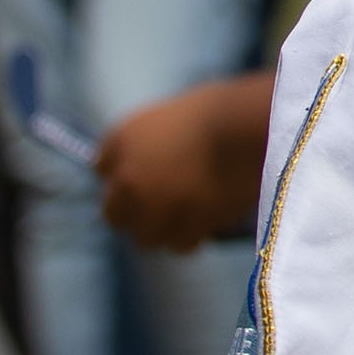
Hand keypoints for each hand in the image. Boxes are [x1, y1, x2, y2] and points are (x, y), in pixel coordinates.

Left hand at [94, 74, 272, 250]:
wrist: (251, 127)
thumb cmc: (218, 110)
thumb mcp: (169, 116)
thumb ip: (145, 144)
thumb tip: (136, 168)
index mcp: (122, 141)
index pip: (102, 170)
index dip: (123, 181)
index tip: (143, 181)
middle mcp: (128, 180)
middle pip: (114, 215)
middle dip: (134, 211)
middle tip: (162, 203)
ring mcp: (155, 208)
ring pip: (145, 237)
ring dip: (161, 229)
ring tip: (187, 214)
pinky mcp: (185, 229)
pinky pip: (180, 245)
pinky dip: (191, 236)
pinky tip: (206, 220)